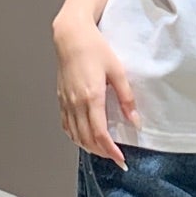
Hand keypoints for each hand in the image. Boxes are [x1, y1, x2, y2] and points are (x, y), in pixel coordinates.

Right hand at [55, 22, 136, 167]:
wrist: (71, 36)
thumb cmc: (95, 49)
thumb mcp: (117, 71)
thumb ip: (126, 98)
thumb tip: (135, 121)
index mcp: (91, 97)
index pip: (100, 134)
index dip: (111, 151)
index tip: (121, 160)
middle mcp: (76, 103)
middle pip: (87, 139)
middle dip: (102, 153)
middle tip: (116, 158)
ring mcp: (66, 102)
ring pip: (75, 135)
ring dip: (89, 147)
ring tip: (103, 150)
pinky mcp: (61, 99)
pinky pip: (66, 125)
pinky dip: (76, 137)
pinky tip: (84, 138)